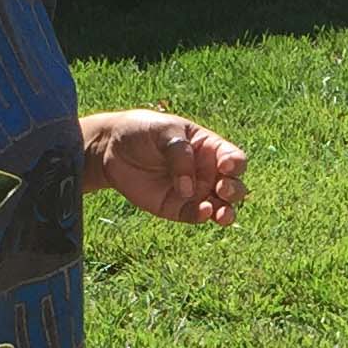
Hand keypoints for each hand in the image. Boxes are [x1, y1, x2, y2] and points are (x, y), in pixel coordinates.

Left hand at [88, 111, 245, 225]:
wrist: (111, 149)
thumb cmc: (142, 132)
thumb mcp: (164, 131)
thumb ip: (180, 154)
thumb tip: (189, 190)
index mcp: (209, 148)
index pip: (234, 158)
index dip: (236, 164)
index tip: (225, 166)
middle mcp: (206, 172)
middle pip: (234, 186)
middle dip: (234, 190)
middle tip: (222, 188)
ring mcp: (194, 192)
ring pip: (222, 207)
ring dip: (227, 212)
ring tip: (221, 213)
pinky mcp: (178, 208)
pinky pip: (197, 216)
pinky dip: (203, 217)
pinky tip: (203, 212)